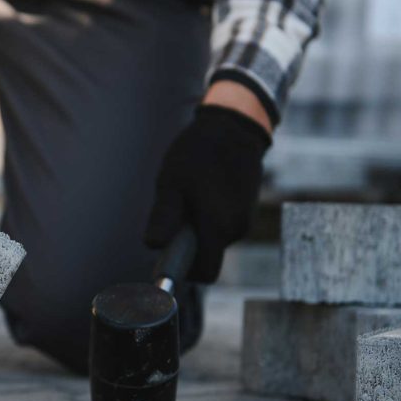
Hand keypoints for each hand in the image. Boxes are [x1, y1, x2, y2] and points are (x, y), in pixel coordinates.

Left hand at [145, 104, 270, 282]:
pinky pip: (223, 226)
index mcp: (218, 226)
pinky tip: (205, 191)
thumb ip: (164, 217)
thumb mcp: (171, 183)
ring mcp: (245, 221)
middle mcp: (237, 230)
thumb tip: (153, 246)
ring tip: (192, 195)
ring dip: (199, 228)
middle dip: (189, 244)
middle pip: (208, 257)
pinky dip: (210, 217)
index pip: (205, 273)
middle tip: (176, 213)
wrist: (233, 127)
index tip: (168, 255)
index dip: (185, 270)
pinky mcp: (246, 211)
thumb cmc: (197, 153)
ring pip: (214, 240)